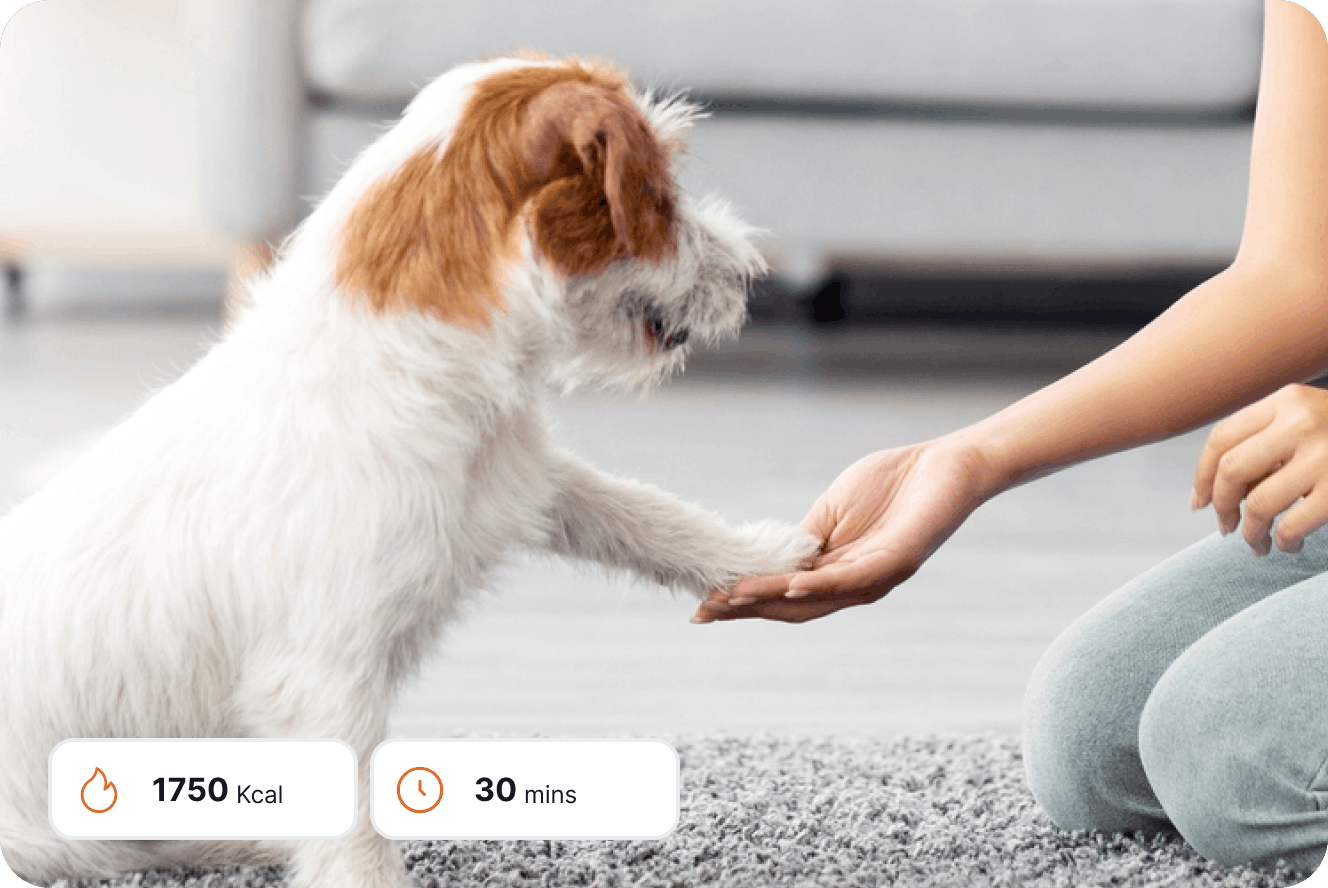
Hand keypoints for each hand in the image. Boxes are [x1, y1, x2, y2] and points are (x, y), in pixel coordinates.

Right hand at [690, 437, 996, 622]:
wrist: (946, 465)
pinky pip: (850, 578)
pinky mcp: (897, 560)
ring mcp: (876, 575)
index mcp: (838, 571)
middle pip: (792, 607)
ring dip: (770, 599)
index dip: (743, 601)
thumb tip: (764, 559)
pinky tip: (788, 586)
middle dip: (746, 609)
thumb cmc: (893, 483)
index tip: (703, 605)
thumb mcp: (833, 511)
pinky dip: (816, 585)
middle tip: (705, 611)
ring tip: (732, 598)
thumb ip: (804, 538)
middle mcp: (856, 584)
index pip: (783, 595)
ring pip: (814, 598)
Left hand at [1191, 382, 1327, 555]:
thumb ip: (1266, 441)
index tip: (1199, 503)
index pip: (1221, 438)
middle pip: (1232, 471)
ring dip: (1250, 532)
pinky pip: (1292, 525)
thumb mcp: (1307, 419)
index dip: (1201, 475)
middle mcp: (1302, 422)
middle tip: (1226, 527)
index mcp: (1286, 400)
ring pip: (1257, 504)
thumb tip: (1209, 492)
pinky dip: (1283, 541)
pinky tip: (1288, 543)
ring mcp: (1325, 455)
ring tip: (1257, 543)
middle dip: (1221, 506)